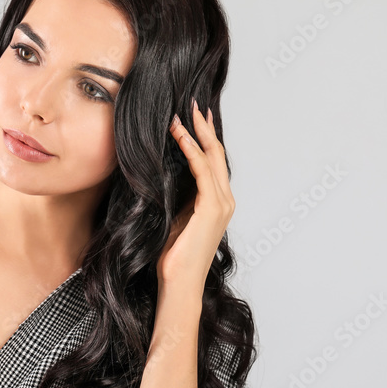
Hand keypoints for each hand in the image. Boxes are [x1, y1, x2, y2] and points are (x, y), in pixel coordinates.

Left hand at [156, 98, 234, 289]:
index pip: (213, 162)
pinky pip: (200, 169)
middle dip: (204, 126)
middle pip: (217, 153)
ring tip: (184, 111)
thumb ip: (176, 197)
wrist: (179, 283)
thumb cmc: (172, 258)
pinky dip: (189, 148)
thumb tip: (161, 175)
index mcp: (217, 202)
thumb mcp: (173, 218)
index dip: (204, 137)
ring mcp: (222, 203)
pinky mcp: (212, 207)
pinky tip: (177, 133)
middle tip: (193, 104)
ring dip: (196, 132)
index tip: (193, 117)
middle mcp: (225, 200)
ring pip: (211, 156)